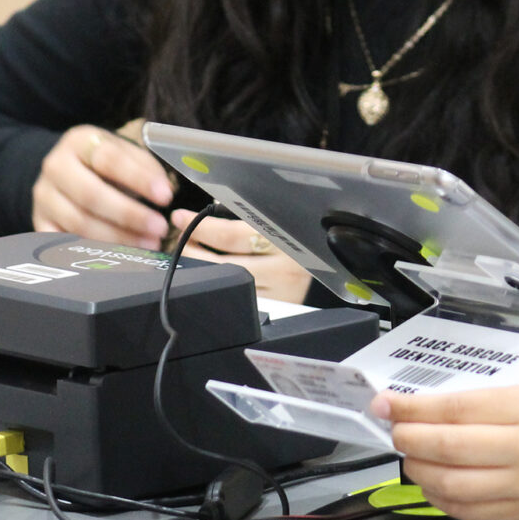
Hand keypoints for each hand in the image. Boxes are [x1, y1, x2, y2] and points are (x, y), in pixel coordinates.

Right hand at [31, 126, 172, 248]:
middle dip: (129, 215)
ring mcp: (44, 197)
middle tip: (159, 228)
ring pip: (79, 223)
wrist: (66, 172)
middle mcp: (55, 167)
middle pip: (91, 195)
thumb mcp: (126, 154)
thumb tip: (164, 192)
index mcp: (79, 142)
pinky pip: (65, 244)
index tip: (166, 196)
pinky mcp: (40, 223)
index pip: (109, 159)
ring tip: (148, 244)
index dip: (139, 179)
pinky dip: (94, 252)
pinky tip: (119, 256)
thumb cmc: (105, 164)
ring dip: (118, 238)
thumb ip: (145, 168)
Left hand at [172, 209, 312, 302]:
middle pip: (226, 262)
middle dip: (195, 249)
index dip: (202, 226)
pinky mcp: (279, 309)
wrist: (338, 269)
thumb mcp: (282, 218)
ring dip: (201, 267)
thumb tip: (208, 210)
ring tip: (188, 253)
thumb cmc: (304, 234)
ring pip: (229, 282)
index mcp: (289, 238)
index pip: (234, 234)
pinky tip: (209, 274)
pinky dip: (218, 285)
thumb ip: (251, 215)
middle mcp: (287, 269)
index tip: (181, 218)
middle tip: (180, 237)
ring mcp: (282, 294)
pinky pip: (239, 298)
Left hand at [374, 385, 518, 519]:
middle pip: (449, 448)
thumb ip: (479, 405)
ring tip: (414, 459)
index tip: (386, 404)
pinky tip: (436, 485)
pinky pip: (470, 512)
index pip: (456, 408)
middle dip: (409, 440)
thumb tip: (422, 410)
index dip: (413, 408)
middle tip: (395, 432)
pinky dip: (442, 499)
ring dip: (420, 472)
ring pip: (453, 485)